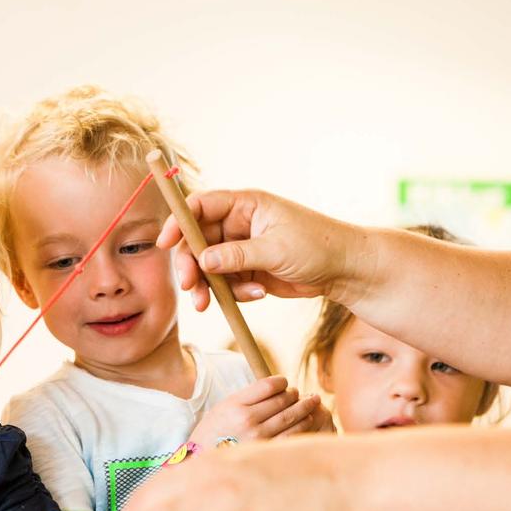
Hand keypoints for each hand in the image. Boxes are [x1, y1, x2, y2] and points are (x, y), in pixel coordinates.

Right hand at [157, 189, 363, 310]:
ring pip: (209, 267)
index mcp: (246, 205)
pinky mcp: (249, 272)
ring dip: (207, 286)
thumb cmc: (318, 246)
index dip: (179, 222)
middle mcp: (240, 224)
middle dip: (190, 265)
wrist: (345, 271)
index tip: (164, 243)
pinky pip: (227, 283)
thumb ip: (236, 255)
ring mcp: (243, 249)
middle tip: (189, 287)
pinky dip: (234, 293)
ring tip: (209, 305)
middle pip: (197, 241)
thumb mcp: (275, 249)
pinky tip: (257, 295)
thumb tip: (202, 261)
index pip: (200, 206)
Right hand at [189, 376, 324, 448]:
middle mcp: (247, 419)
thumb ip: (248, 397)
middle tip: (300, 393)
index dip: (281, 382)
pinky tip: (307, 421)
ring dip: (304, 408)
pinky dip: (303, 426)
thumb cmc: (214, 431)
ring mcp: (258, 437)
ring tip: (310, 403)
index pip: (268, 385)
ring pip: (290, 417)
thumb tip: (277, 387)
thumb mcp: (224, 407)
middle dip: (295, 394)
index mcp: (235, 404)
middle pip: (282, 400)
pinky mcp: (266, 452)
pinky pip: (291, 436)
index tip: (285, 383)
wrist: (201, 460)